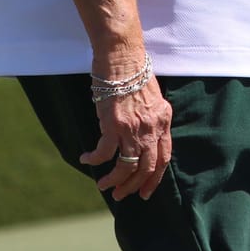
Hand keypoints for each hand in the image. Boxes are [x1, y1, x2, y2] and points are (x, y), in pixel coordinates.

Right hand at [84, 64, 173, 201]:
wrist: (122, 55)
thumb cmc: (133, 71)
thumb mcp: (153, 97)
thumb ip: (152, 118)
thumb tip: (144, 136)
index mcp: (163, 121)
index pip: (163, 158)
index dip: (154, 179)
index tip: (145, 191)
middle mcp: (151, 128)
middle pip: (146, 168)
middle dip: (133, 186)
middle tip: (121, 195)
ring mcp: (133, 128)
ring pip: (126, 166)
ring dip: (114, 180)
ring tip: (103, 185)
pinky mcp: (113, 125)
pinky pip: (104, 152)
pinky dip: (94, 160)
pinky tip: (86, 159)